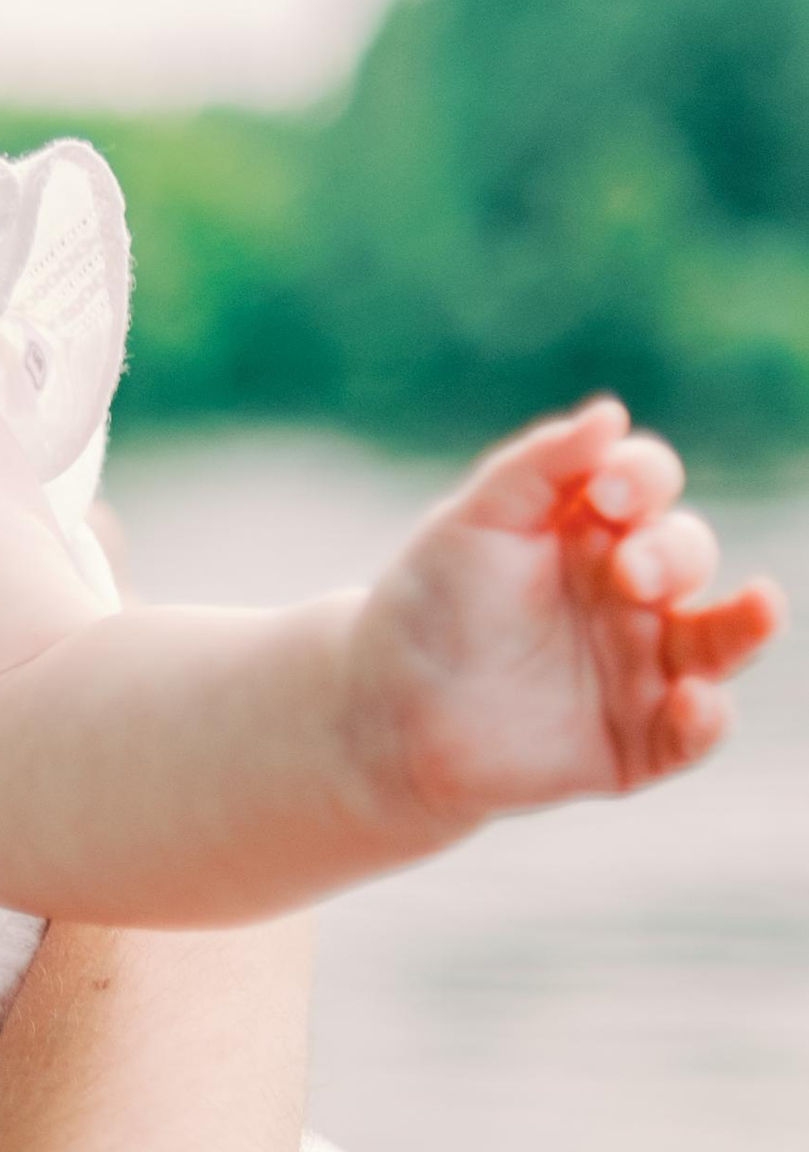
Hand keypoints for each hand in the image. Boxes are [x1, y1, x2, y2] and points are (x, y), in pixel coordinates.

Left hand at [345, 397, 783, 837]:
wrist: (388, 712)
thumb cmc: (432, 603)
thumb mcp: (473, 523)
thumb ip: (539, 465)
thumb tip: (611, 412)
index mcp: (593, 527)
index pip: (646, 484)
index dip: (642, 479)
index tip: (606, 493)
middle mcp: (631, 591)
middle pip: (687, 553)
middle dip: (671, 553)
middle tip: (629, 570)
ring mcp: (642, 664)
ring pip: (719, 638)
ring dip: (744, 622)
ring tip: (763, 604)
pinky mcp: (637, 740)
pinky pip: (691, 732)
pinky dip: (704, 718)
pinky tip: (693, 699)